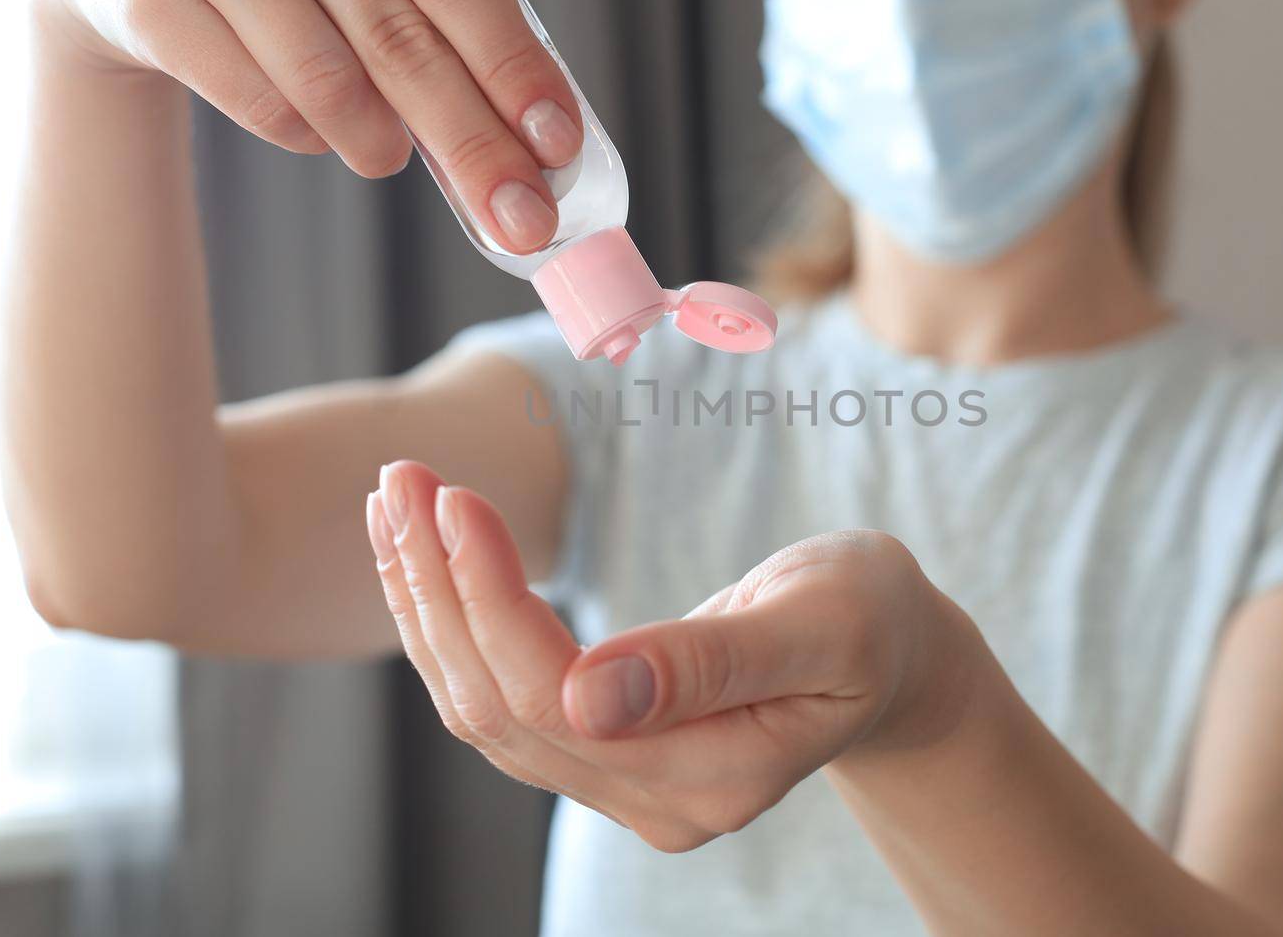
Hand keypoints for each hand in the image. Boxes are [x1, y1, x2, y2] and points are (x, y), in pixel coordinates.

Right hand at [41, 0, 581, 252]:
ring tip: (390, 159)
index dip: (512, 63)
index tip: (557, 142)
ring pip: (327, 78)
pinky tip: (316, 126)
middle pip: (401, 39)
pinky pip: (261, 101)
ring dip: (380, 144)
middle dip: (475, 144)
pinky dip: (308, 136)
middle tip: (523, 221)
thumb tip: (531, 147)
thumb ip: (441, 24)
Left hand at [365, 460, 986, 852]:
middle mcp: (654, 803)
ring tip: (395, 500)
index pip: (556, 698)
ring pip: (485, 705)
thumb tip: (589, 698)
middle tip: (401, 478)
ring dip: (430, 602)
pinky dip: (457, 620)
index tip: (454, 498)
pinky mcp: (604, 751)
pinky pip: (504, 693)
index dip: (490, 600)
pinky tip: (426, 554)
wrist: (887, 654)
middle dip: (437, 589)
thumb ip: (711, 662)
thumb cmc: (869, 619)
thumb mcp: (818, 623)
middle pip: (502, 707)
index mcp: (711, 777)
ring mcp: (625, 787)